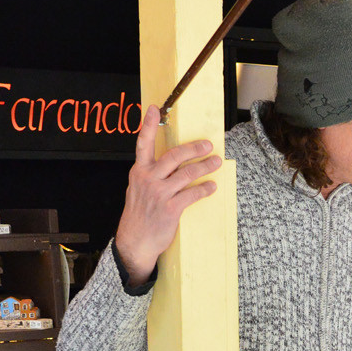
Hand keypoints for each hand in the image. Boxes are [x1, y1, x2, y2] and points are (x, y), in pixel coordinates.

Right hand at [115, 104, 222, 286]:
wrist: (135, 242)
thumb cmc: (140, 215)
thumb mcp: (137, 189)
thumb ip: (150, 174)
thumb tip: (172, 162)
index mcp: (139, 171)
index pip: (143, 143)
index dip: (149, 125)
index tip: (154, 108)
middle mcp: (147, 179)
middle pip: (174, 156)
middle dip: (194, 148)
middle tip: (208, 144)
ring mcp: (159, 193)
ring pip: (187, 173)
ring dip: (205, 167)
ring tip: (216, 162)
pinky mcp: (170, 208)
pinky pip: (192, 194)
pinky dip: (205, 189)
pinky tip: (212, 187)